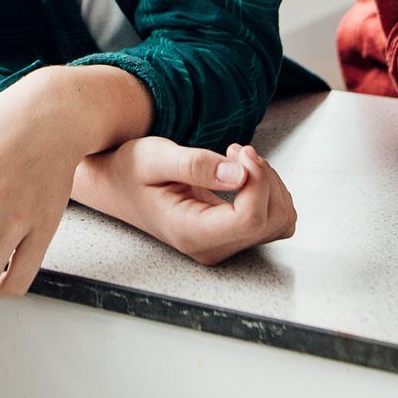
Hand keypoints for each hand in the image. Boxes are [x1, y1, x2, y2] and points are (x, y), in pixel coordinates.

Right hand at [75, 138, 296, 265]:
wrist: (116, 184)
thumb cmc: (130, 170)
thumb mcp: (155, 156)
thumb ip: (196, 165)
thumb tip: (239, 174)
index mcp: (192, 233)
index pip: (251, 219)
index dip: (258, 180)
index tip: (238, 151)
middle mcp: (211, 247)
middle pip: (273, 220)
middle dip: (264, 177)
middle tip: (236, 150)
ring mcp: (224, 245)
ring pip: (280, 220)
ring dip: (269, 183)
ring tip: (237, 160)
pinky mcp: (231, 235)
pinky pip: (273, 218)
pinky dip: (268, 190)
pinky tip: (243, 173)